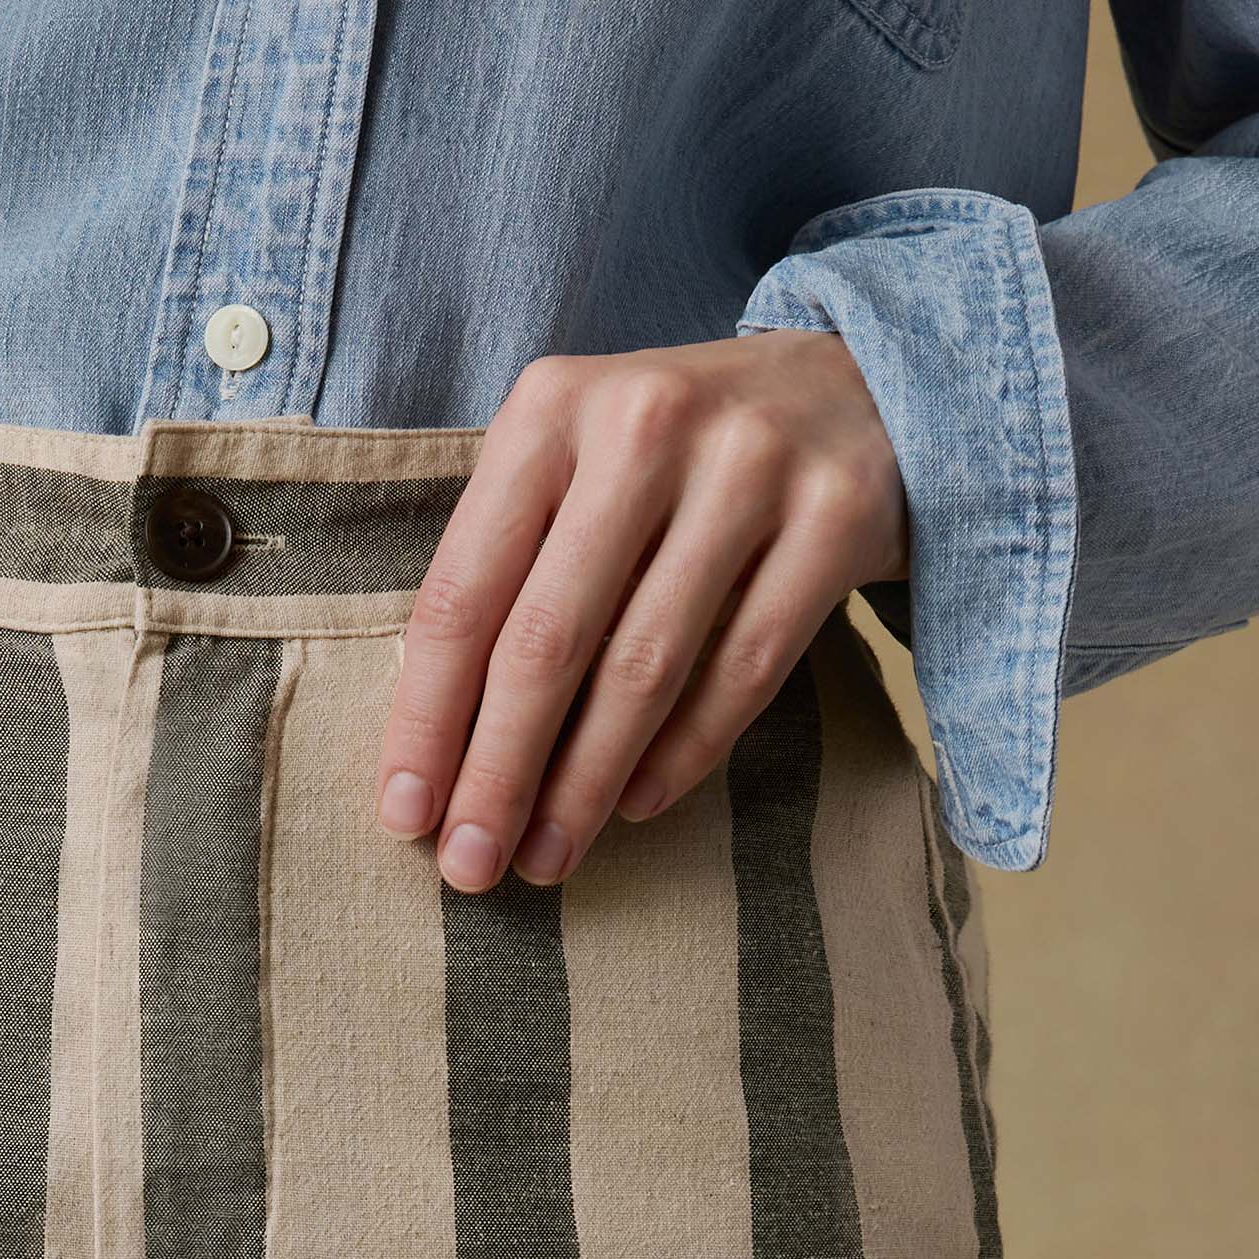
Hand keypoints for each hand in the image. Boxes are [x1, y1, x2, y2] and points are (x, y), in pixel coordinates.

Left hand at [375, 328, 906, 891]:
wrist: (853, 390)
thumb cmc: (674, 460)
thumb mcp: (576, 468)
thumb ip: (510, 569)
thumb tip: (436, 751)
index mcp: (551, 408)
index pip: (464, 591)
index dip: (425, 717)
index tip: (404, 816)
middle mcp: (646, 421)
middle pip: (547, 639)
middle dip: (498, 772)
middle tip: (470, 868)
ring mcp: (750, 464)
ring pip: (646, 665)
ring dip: (584, 785)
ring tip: (546, 858)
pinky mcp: (836, 515)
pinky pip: (745, 668)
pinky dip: (684, 752)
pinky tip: (636, 805)